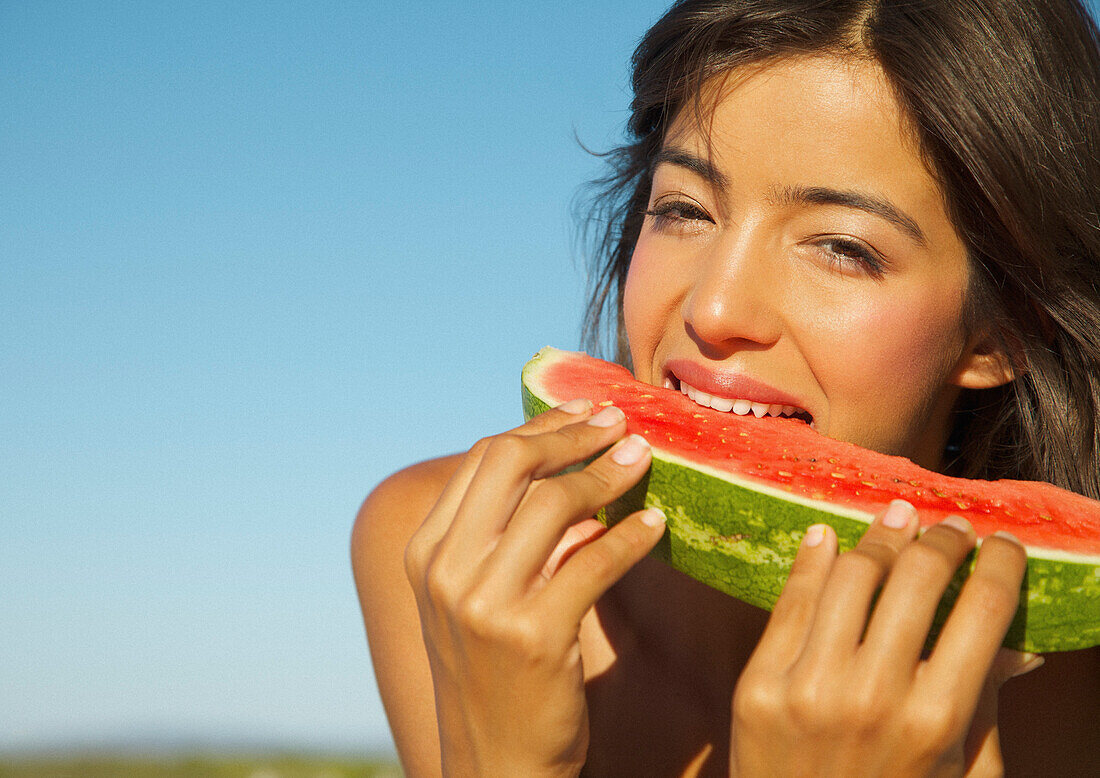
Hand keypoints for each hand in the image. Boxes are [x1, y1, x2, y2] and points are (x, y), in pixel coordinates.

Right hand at [403, 399, 666, 776]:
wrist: (495, 768)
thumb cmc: (496, 677)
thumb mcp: (475, 601)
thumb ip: (504, 539)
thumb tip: (569, 473)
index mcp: (426, 554)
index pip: (483, 460)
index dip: (539, 427)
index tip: (584, 412)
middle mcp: (445, 572)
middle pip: (510, 463)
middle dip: (570, 434)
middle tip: (618, 423)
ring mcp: (484, 605)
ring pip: (554, 504)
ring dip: (608, 474)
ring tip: (643, 461)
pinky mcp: (533, 638)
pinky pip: (593, 563)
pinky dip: (632, 536)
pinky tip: (656, 524)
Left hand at [730, 501, 1030, 777]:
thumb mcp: (959, 772)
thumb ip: (985, 706)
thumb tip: (1020, 644)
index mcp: (937, 719)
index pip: (984, 610)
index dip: (1001, 563)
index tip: (1004, 544)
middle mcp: (874, 696)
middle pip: (917, 579)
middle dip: (943, 541)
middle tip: (951, 530)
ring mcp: (809, 688)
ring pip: (851, 576)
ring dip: (880, 539)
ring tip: (896, 524)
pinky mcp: (759, 685)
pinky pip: (790, 602)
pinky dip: (812, 559)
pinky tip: (827, 538)